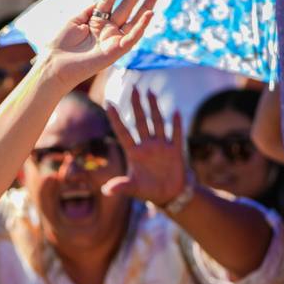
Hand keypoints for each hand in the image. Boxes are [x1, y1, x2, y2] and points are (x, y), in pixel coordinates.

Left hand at [44, 0, 157, 89]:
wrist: (55, 64)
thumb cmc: (61, 44)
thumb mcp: (75, 20)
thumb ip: (90, 9)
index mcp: (96, 20)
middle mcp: (107, 29)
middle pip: (125, 7)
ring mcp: (113, 39)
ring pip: (133, 20)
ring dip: (146, 6)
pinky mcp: (116, 51)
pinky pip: (132, 37)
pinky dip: (141, 26)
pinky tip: (149, 13)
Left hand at [103, 89, 187, 206]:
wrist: (169, 195)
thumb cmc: (148, 190)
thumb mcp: (133, 189)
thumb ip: (121, 187)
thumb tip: (107, 190)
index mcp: (134, 153)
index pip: (122, 132)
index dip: (115, 118)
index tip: (108, 102)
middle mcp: (147, 146)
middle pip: (140, 122)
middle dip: (137, 105)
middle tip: (133, 87)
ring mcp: (161, 147)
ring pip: (157, 123)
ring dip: (154, 108)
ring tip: (150, 92)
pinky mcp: (175, 152)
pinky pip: (176, 135)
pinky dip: (176, 125)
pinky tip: (175, 111)